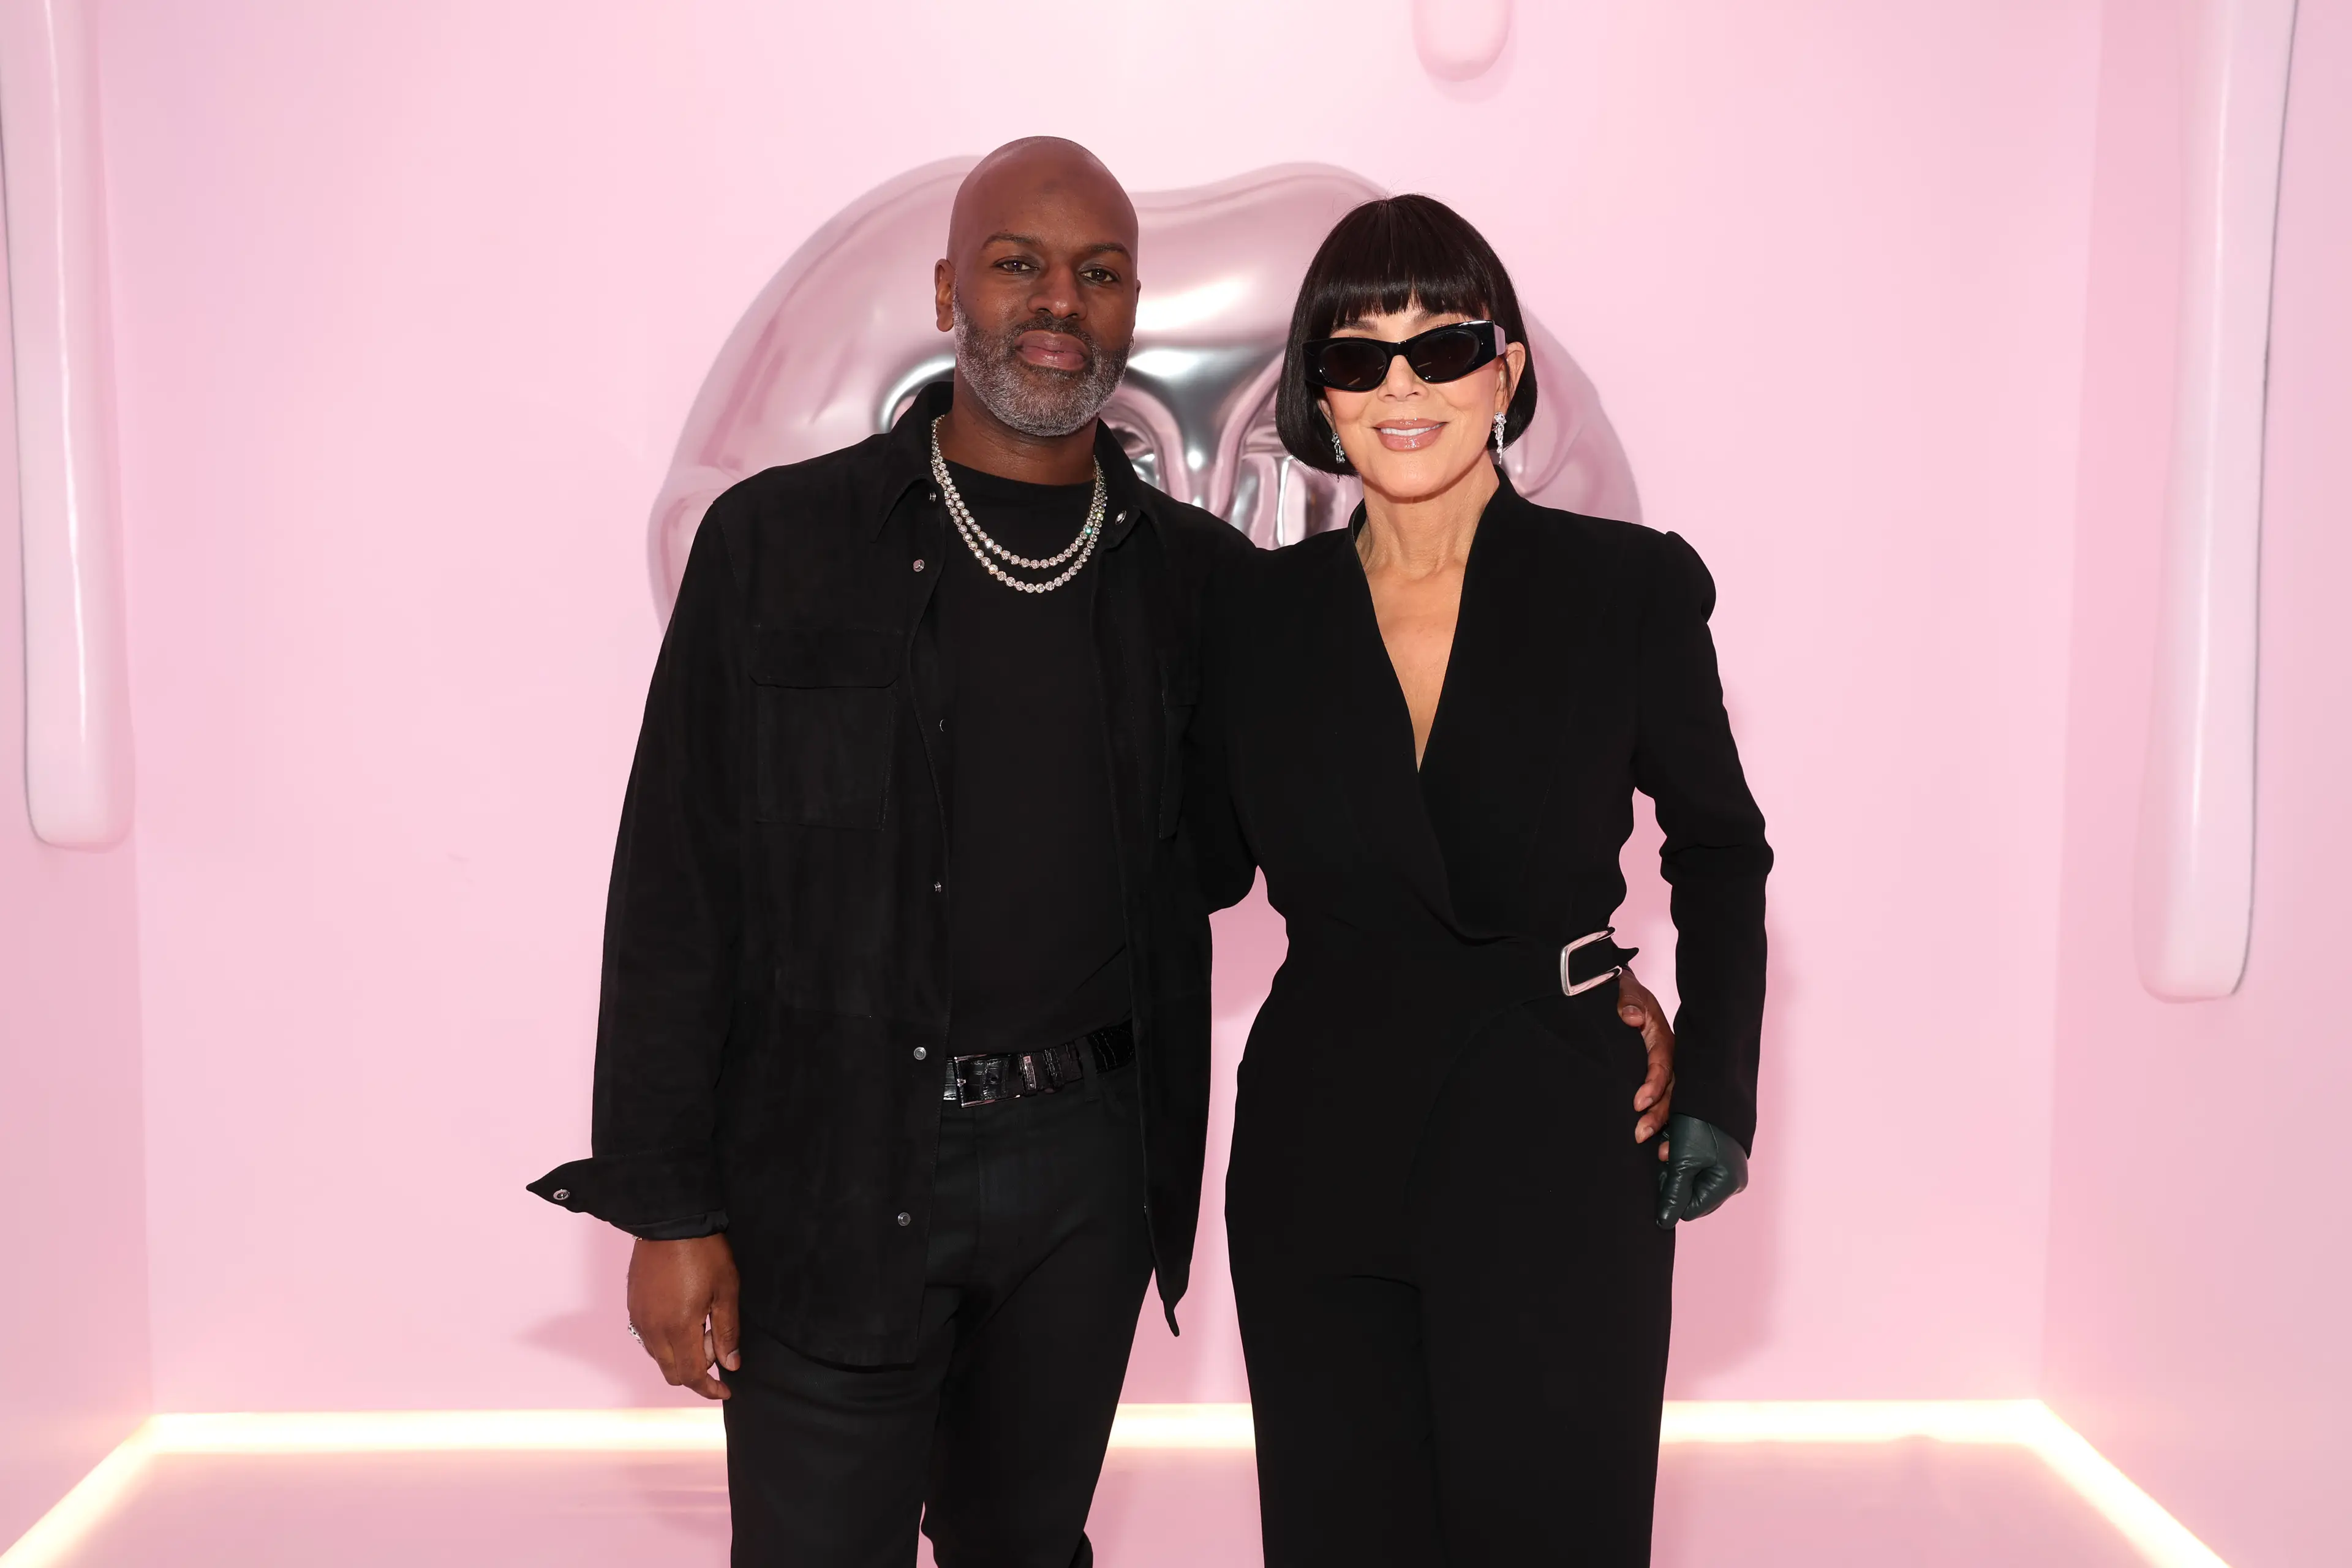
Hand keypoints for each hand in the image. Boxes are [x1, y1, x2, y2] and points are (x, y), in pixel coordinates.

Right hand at [627, 1234, 740, 1398]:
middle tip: (718, 1346)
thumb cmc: (704, 1252)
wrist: (670, 1221)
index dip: (709, 1389)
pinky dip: (667, 1342)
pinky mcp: (633, 1307)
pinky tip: (684, 1320)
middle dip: (698, 1371)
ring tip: (703, 1327)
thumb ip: (727, 1332)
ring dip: (681, 1356)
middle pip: (672, 1373)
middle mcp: (652, 1330)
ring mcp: (639, 1319)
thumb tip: (730, 1365)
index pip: (691, 1376)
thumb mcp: (726, 1291)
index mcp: (678, 1328)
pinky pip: (648, 1339)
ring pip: (659, 1357)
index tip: (726, 1390)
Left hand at [1615, 968, 1674, 1151]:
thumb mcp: (1627, 991)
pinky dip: (1668, 1130)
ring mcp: (1670, 1075)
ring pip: (1674, 1104)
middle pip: (1672, 1092)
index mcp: (1664, 1040)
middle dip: (1660, 1116)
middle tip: (1641, 1135)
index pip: (1662, 1065)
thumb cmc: (1626, 996)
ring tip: (1661, 1155)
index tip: (1637, 1102)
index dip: (1653, 1084)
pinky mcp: (1663, 1084)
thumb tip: (1632, 1018)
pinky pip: (1669, 1107)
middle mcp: (1671, 1061)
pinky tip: (1663, 1154)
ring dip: (1667, 1128)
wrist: (1627, 998)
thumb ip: (1628, 1001)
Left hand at [1656, 1113, 1748, 1228]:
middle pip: (1689, 1195)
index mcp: (1727, 1185)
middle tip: (1666, 1152)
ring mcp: (1726, 1168)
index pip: (1689, 1209)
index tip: (1665, 1166)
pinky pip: (1693, 1166)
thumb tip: (1663, 1224)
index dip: (1671, 1191)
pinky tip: (1676, 1141)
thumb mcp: (1682, 1160)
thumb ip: (1673, 1194)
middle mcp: (1731, 1180)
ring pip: (1688, 1179)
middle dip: (1673, 1176)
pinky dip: (1680, 1155)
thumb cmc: (1698, 1123)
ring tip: (1671, 1144)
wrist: (1712, 1089)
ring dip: (1674, 1163)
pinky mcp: (1719, 1157)